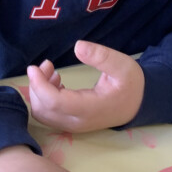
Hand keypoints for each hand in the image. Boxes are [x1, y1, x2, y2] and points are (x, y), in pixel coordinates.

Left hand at [27, 40, 144, 131]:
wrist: (136, 104)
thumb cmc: (130, 84)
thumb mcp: (122, 64)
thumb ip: (101, 56)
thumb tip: (77, 46)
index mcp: (90, 108)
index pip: (55, 102)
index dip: (39, 86)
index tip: (34, 67)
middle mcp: (78, 121)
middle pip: (43, 109)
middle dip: (37, 86)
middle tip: (46, 64)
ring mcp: (73, 125)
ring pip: (43, 114)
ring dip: (39, 92)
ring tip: (50, 71)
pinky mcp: (71, 123)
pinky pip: (49, 114)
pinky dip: (44, 97)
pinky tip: (56, 81)